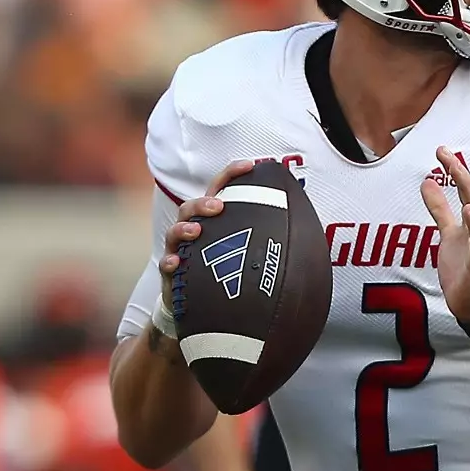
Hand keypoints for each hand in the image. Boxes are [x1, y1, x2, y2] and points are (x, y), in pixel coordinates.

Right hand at [161, 160, 257, 305]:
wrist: (204, 305)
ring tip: (197, 231)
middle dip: (204, 202)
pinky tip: (176, 262)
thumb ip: (264, 238)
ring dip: (184, 228)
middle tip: (219, 206)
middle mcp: (194, 230)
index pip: (219, 190)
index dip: (231, 174)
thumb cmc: (226, 270)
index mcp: (214, 220)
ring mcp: (180, 249)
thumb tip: (302, 232)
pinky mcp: (173, 272)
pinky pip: (166, 264)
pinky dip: (169, 261)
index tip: (249, 165)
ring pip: (175, 231)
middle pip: (192, 207)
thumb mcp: (246, 250)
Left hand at [420, 146, 469, 322]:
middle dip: (459, 172)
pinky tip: (468, 211)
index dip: (453, 169)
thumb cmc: (464, 266)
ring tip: (456, 172)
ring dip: (468, 192)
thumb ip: (439, 208)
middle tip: (445, 153)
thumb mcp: (447, 233)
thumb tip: (427, 182)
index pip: (464, 188)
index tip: (441, 150)